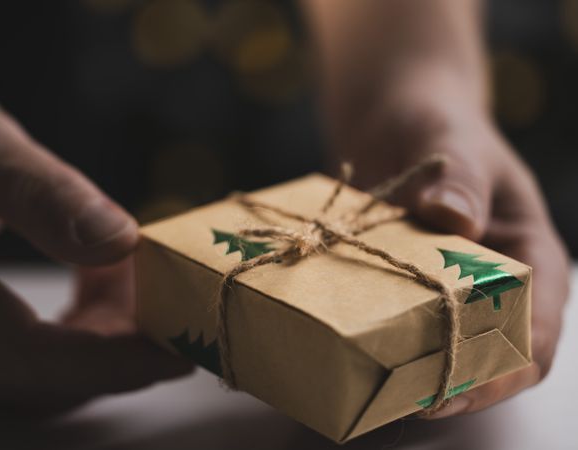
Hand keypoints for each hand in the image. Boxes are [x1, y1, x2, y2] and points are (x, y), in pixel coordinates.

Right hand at [0, 67, 190, 408]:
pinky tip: (95, 286)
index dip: (110, 360)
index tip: (178, 348)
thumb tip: (121, 242)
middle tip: (168, 300)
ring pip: (30, 380)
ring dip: (96, 343)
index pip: (24, 352)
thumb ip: (42, 194)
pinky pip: (16, 364)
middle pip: (34, 379)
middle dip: (114, 350)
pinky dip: (70, 338)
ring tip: (131, 279)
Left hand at [331, 67, 570, 416]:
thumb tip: (454, 217)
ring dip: (408, 368)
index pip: (537, 331)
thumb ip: (458, 173)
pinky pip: (389, 320)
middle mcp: (488, 279)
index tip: (456, 390)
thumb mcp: (451, 135)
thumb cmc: (435, 117)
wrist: (392, 114)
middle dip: (452, 382)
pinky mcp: (397, 281)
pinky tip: (340, 346)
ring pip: (436, 345)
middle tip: (402, 400)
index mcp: (526, 252)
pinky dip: (372, 337)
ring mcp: (440, 285)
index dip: (503, 370)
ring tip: (369, 386)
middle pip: (487, 353)